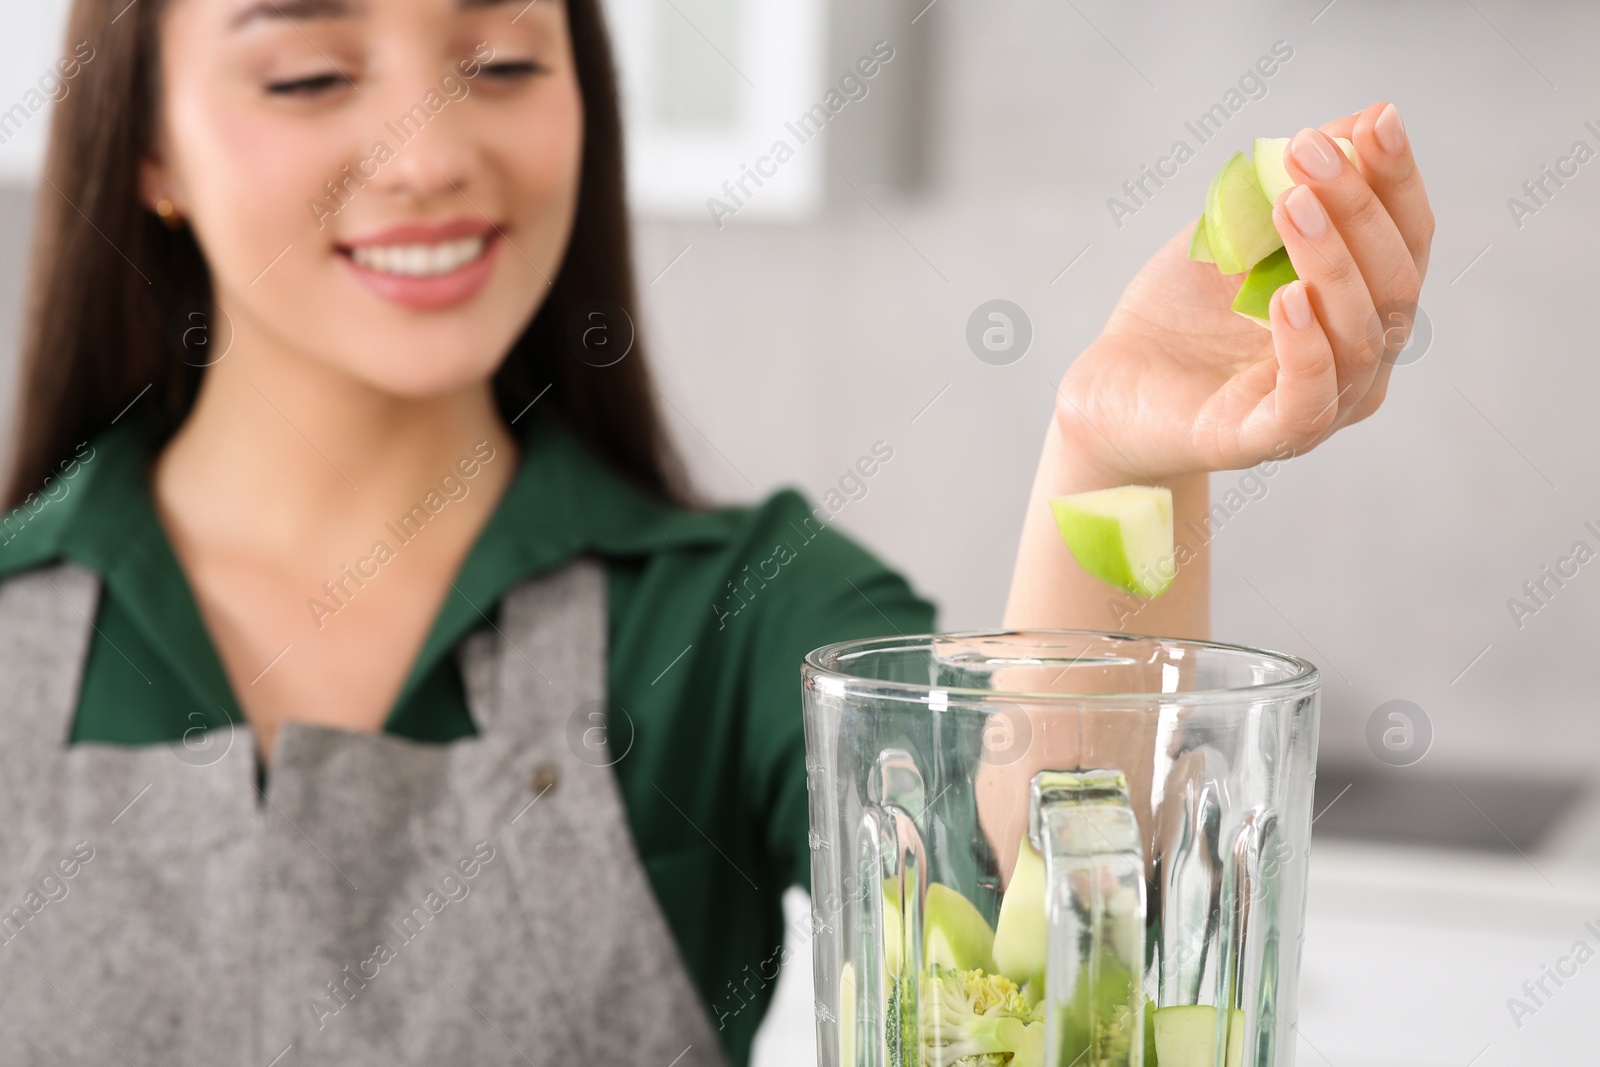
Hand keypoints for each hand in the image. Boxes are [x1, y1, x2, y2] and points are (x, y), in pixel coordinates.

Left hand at [1055, 101, 1433, 484]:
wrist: (1111, 387)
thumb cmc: (1180, 313)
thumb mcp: (1232, 235)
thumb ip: (1289, 188)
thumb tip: (1356, 122)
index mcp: (1362, 308)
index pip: (1405, 240)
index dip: (1396, 180)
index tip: (1376, 121)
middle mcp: (1359, 363)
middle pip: (1394, 284)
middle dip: (1359, 208)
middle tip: (1310, 152)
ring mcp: (1320, 407)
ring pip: (1361, 337)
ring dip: (1331, 262)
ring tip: (1293, 205)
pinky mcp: (1265, 440)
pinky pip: (1309, 399)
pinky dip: (1306, 346)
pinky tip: (1287, 298)